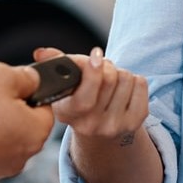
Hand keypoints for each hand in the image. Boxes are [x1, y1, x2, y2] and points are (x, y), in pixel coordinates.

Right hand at [33, 47, 148, 144]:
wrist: (98, 129)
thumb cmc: (78, 97)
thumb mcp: (64, 83)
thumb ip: (55, 64)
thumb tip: (41, 53)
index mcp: (67, 114)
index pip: (85, 97)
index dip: (93, 72)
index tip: (95, 55)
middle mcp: (91, 126)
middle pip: (110, 78)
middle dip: (106, 66)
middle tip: (101, 68)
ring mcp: (114, 127)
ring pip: (126, 78)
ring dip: (120, 73)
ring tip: (111, 82)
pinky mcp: (135, 123)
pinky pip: (141, 84)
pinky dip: (134, 80)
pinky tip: (123, 89)